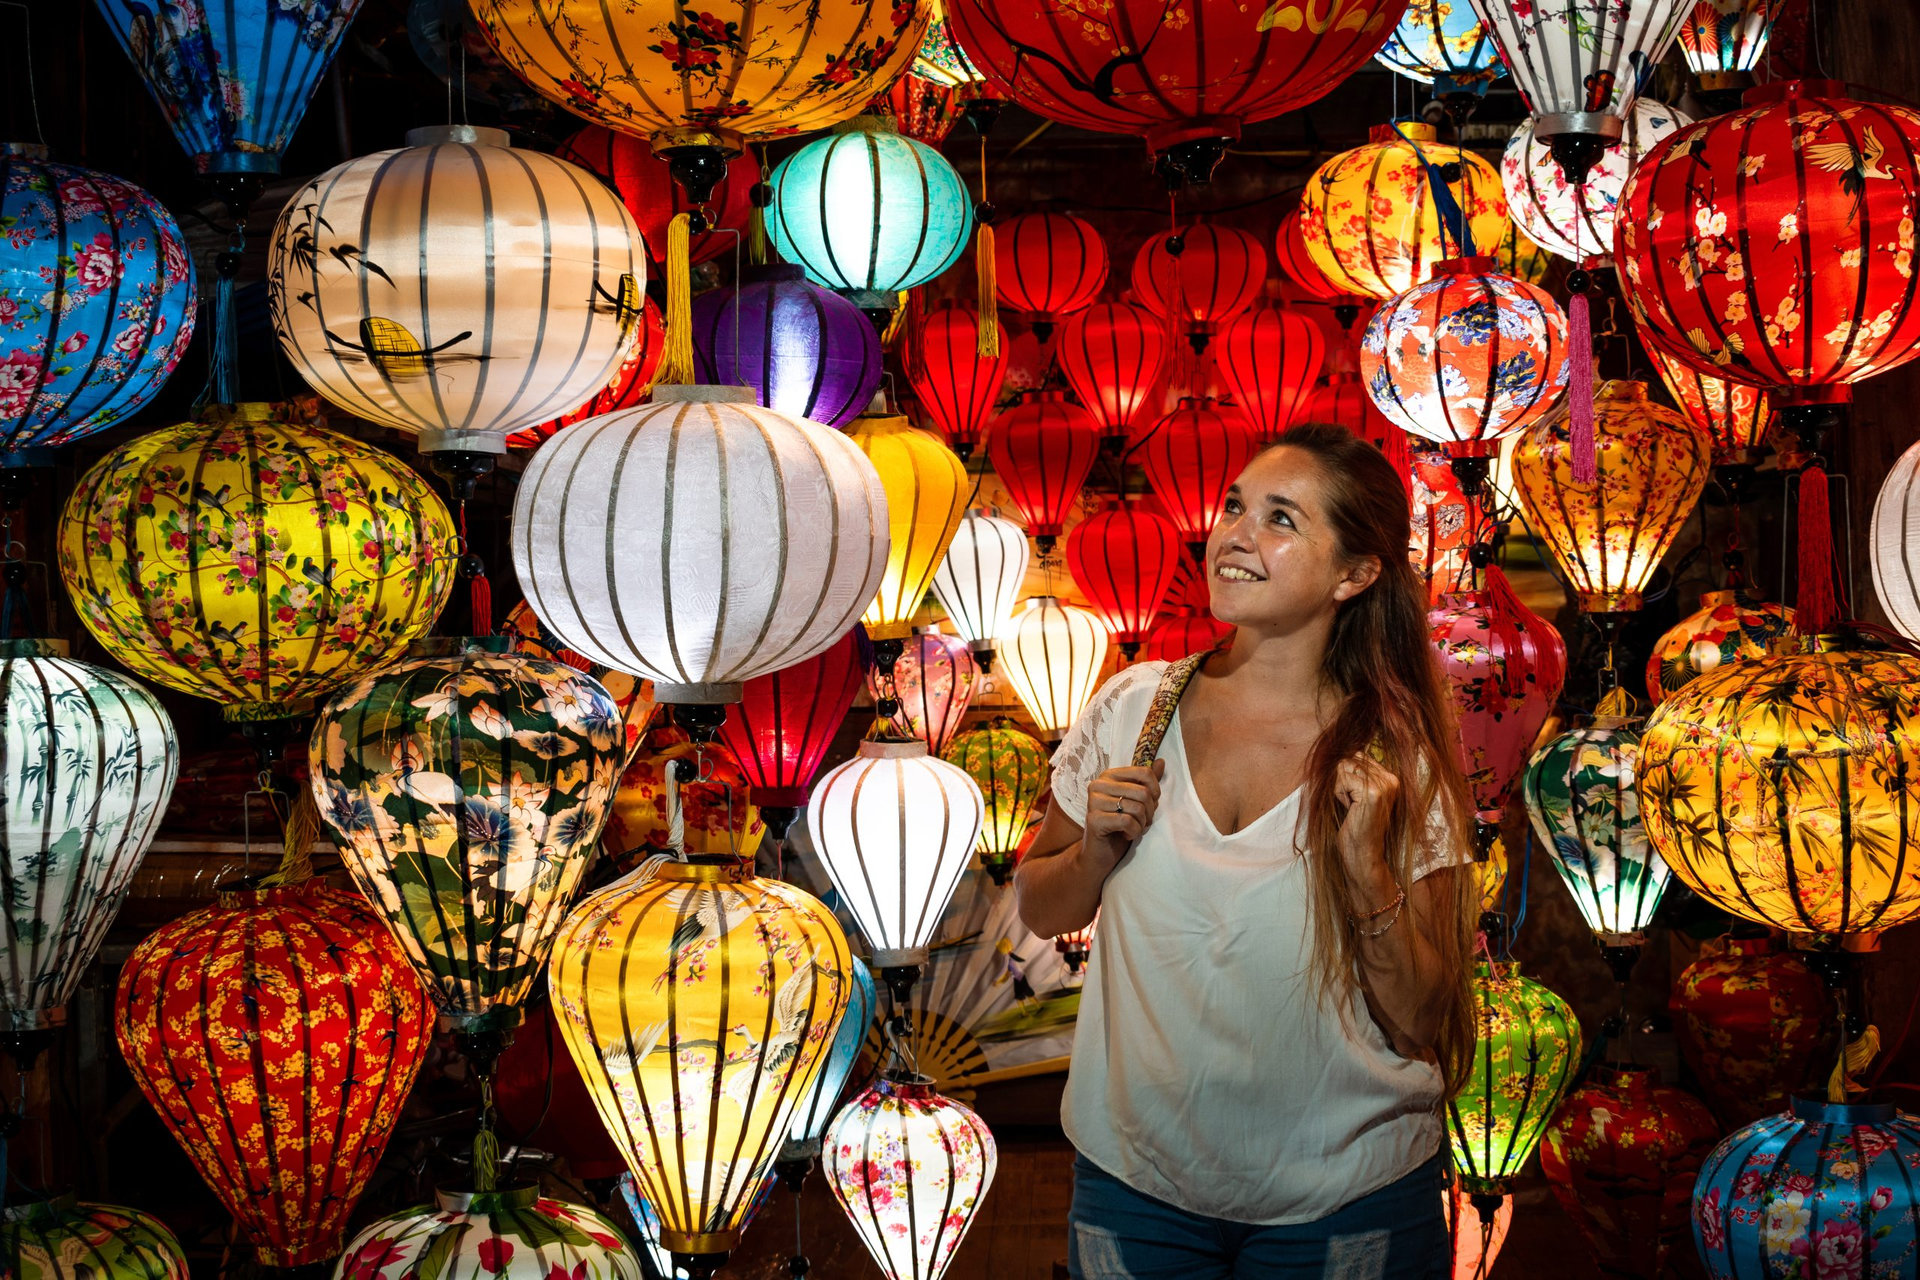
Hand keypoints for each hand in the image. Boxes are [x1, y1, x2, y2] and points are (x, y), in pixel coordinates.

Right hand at [1082, 760, 1165, 869]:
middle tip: (1142, 822)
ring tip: (1134, 829)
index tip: (1150, 804)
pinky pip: (1128, 822)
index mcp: (1109, 776)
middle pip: (1143, 792)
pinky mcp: (1094, 819)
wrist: (1100, 854)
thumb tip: (1161, 761)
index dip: (1155, 791)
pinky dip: (1134, 832)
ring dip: (1142, 824)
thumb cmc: (1120, 827)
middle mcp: (1098, 785)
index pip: (1144, 772)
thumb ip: (1146, 782)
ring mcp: (1093, 802)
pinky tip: (1126, 835)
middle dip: (1149, 812)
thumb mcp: (1136, 802)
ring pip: (1137, 808)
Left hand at [1333, 754, 1399, 889]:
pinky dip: (1340, 795)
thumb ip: (1360, 774)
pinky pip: (1342, 780)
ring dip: (1341, 789)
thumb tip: (1352, 752)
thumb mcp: (1360, 795)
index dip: (1349, 778)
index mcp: (1391, 778)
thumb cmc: (1357, 825)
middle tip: (1354, 805)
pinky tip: (1351, 810)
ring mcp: (1383, 785)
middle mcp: (1391, 779)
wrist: (1363, 853)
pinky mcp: (1371, 792)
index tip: (1357, 799)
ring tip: (1353, 807)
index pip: (1358, 756)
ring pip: (1344, 768)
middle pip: (1350, 760)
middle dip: (1344, 783)